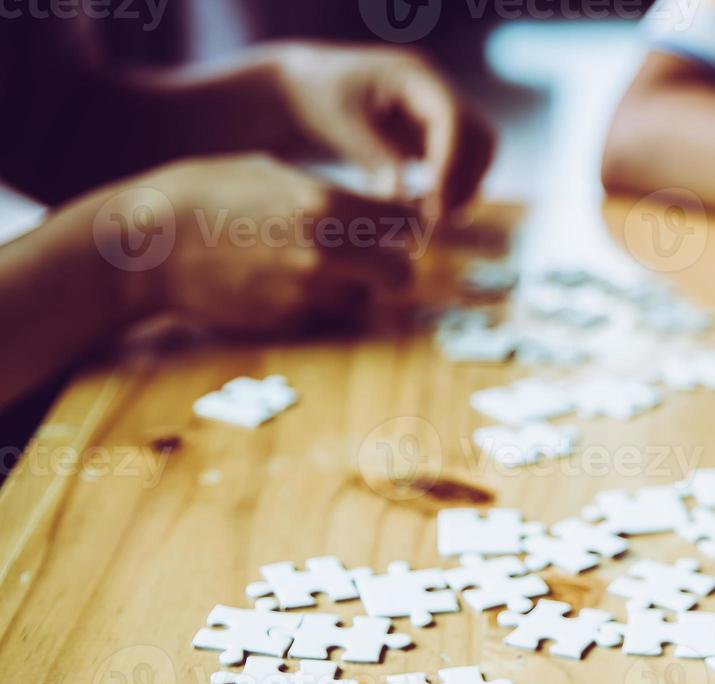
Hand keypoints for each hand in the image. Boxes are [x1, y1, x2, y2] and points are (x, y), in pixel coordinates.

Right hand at [127, 155, 417, 332]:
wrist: (150, 245)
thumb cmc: (206, 194)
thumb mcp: (272, 172)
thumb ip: (328, 193)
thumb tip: (370, 209)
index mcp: (327, 203)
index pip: (405, 223)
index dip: (405, 228)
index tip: (398, 230)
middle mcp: (326, 251)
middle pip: (400, 274)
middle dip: (393, 269)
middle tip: (377, 263)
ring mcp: (307, 291)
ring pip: (363, 300)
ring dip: (353, 290)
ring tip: (316, 270)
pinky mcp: (287, 321)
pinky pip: (323, 316)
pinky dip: (316, 306)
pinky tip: (281, 285)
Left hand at [268, 42, 493, 222]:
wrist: (301, 89)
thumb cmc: (311, 96)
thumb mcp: (337, 123)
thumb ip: (372, 156)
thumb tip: (402, 197)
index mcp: (414, 74)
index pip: (452, 118)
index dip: (451, 164)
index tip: (437, 205)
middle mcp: (436, 90)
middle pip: (478, 136)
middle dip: (465, 179)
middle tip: (438, 220)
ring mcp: (437, 112)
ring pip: (476, 152)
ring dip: (464, 187)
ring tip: (434, 220)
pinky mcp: (432, 133)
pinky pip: (460, 162)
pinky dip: (452, 187)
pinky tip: (427, 210)